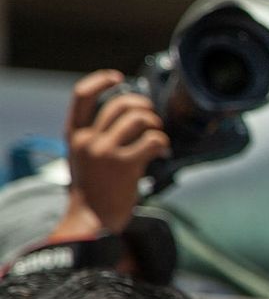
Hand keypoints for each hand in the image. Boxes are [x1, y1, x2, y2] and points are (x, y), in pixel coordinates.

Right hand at [51, 70, 170, 238]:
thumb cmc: (93, 188)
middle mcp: (88, 140)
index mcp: (75, 135)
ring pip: (140, 118)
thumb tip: (130, 112)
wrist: (90, 221)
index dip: (101, 80)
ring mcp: (105, 151)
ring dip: (155, 125)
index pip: (81, 95)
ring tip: (156, 139)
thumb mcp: (83, 156)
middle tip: (151, 119)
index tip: (118, 77)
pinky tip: (160, 153)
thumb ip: (97, 134)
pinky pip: (154, 140)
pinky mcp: (125, 164)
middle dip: (143, 105)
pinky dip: (162, 143)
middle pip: (120, 103)